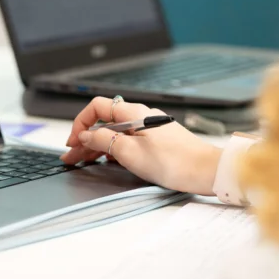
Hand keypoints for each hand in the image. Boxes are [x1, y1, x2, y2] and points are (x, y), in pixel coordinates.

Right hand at [60, 97, 222, 195]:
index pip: (97, 107)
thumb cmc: (175, 162)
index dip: (80, 124)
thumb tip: (85, 135)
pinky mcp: (156, 140)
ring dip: (97, 146)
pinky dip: (113, 150)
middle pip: (104, 122)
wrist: (206, 171)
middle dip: (85, 139)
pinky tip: (109, 161)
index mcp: (133, 113)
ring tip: (84, 162)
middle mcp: (140, 116)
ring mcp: (148, 128)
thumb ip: (103, 141)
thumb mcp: (129, 153)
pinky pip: (127, 140)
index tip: (74, 142)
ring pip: (114, 133)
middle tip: (72, 158)